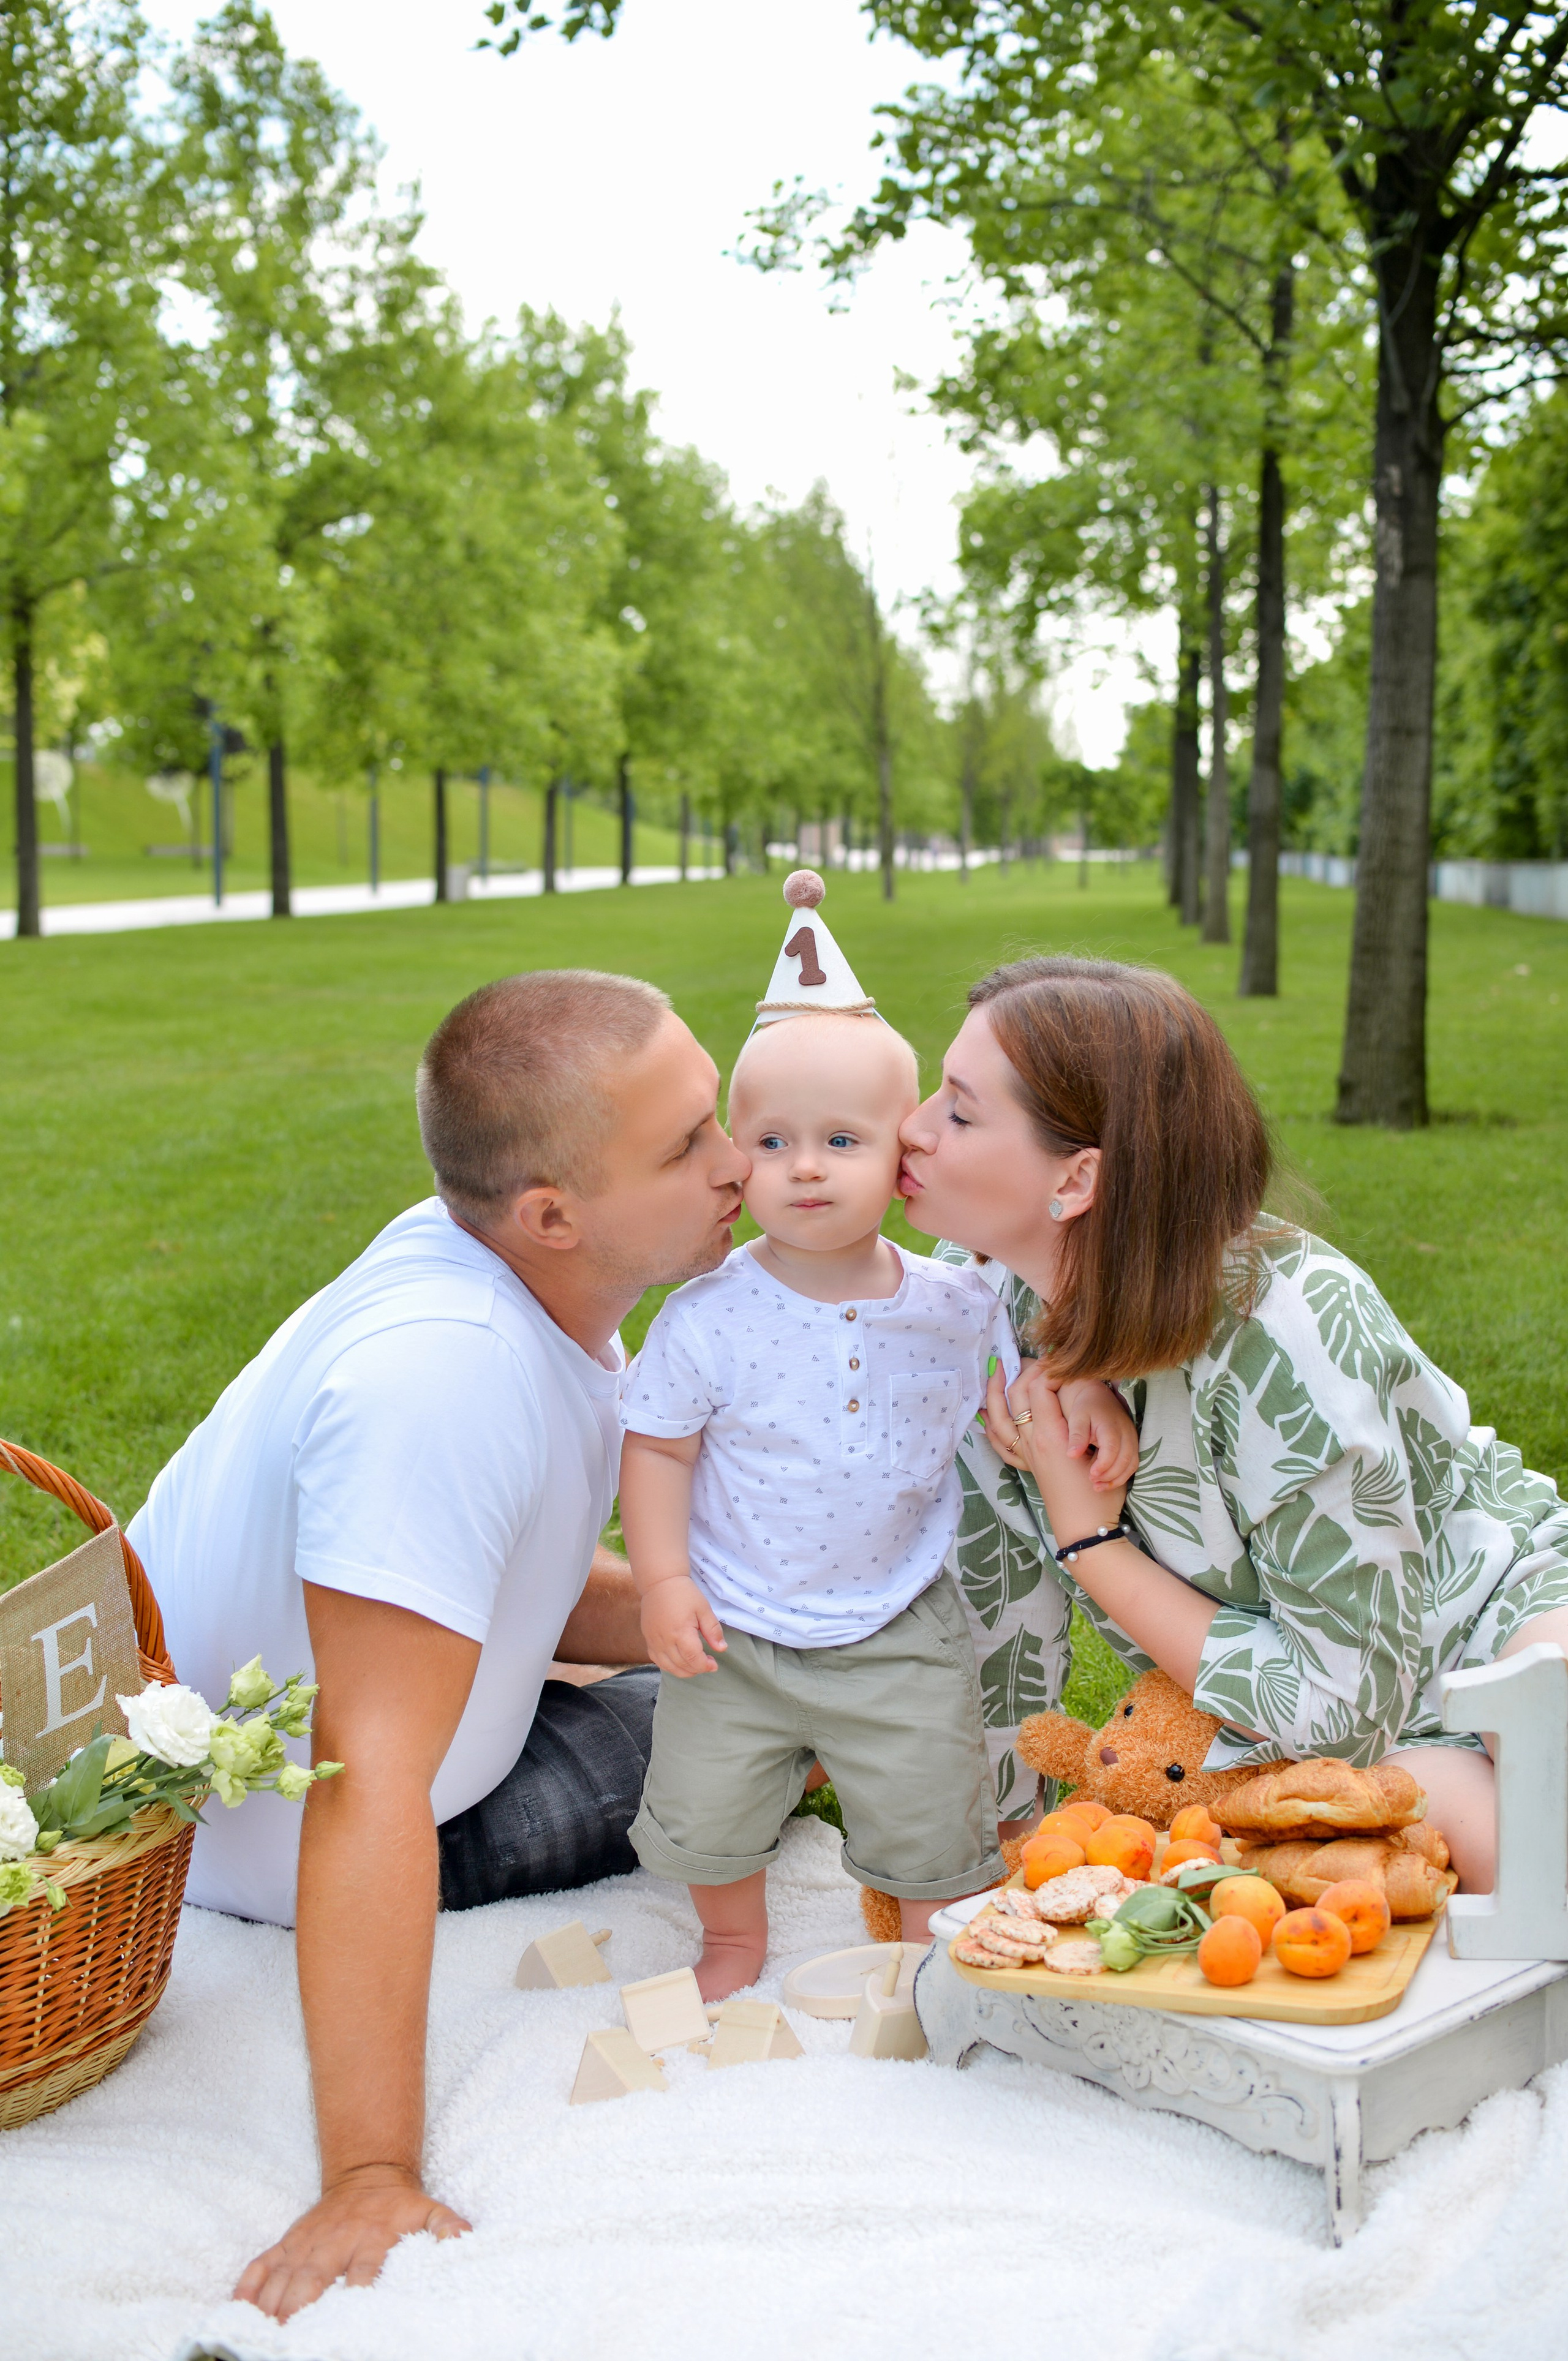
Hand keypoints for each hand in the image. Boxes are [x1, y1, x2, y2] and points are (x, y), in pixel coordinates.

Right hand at [234, 2164, 470, 2321]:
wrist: (368, 2170)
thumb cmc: (400, 2205)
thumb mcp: (430, 2211)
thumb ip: (448, 2227)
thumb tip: (464, 2241)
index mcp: (372, 2238)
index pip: (363, 2270)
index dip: (355, 2293)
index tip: (349, 2319)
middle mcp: (336, 2242)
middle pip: (313, 2280)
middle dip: (300, 2311)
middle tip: (291, 2342)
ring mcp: (307, 2243)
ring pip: (283, 2277)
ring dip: (272, 2308)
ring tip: (264, 2338)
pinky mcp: (288, 2242)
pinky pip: (261, 2265)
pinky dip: (248, 2288)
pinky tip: (239, 2311)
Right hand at [639, 1573, 726, 1676]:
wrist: (659, 1582)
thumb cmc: (684, 1593)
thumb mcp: (703, 1608)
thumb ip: (713, 1630)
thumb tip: (722, 1649)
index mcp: (680, 1632)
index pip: (693, 1659)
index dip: (705, 1666)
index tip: (714, 1664)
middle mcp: (665, 1640)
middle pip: (682, 1665)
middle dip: (697, 1669)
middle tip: (708, 1663)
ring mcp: (654, 1641)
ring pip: (668, 1667)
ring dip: (684, 1671)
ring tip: (695, 1665)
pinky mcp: (648, 1640)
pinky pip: (657, 1660)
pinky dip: (669, 1666)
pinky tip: (679, 1662)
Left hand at [984, 1361, 1128, 1540]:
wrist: (1087, 1530)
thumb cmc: (1100, 1492)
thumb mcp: (1103, 1448)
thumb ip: (1086, 1418)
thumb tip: (1074, 1389)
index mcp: (1050, 1434)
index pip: (1039, 1386)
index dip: (1046, 1366)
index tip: (1054, 1356)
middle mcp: (1032, 1441)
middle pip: (1016, 1395)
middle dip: (1017, 1370)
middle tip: (1020, 1353)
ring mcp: (1026, 1454)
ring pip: (999, 1416)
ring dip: (995, 1392)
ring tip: (996, 1370)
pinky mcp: (1027, 1466)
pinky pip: (999, 1441)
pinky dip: (990, 1423)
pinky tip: (986, 1414)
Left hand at [1052, 1377, 1138, 1491]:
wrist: (1098, 1396)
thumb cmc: (1085, 1407)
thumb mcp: (1077, 1418)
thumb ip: (1076, 1435)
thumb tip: (1072, 1454)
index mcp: (1110, 1426)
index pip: (1112, 1449)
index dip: (1103, 1465)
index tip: (1091, 1475)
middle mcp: (1125, 1432)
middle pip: (1124, 1460)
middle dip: (1109, 1475)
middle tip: (1093, 1483)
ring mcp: (1132, 1438)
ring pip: (1131, 1464)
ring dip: (1117, 1478)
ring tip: (1099, 1486)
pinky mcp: (1133, 1443)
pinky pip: (1133, 1463)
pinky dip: (1122, 1475)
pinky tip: (1107, 1482)